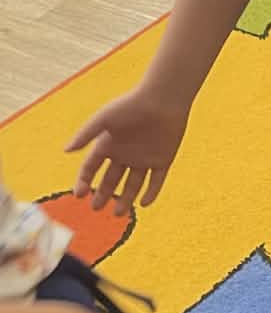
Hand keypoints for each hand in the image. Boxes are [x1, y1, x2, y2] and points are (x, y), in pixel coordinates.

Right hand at [66, 88, 188, 212]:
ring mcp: (144, 158)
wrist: (163, 99)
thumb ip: (86, 135)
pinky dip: (151, 193)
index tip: (80, 194)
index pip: (92, 168)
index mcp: (108, 144)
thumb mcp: (104, 119)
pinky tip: (143, 203)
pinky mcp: (163, 159)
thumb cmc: (131, 105)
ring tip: (118, 213)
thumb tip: (66, 150)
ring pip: (133, 185)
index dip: (84, 181)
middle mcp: (125, 154)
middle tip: (97, 208)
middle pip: (111, 180)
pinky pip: (156, 181)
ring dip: (126, 199)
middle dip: (103, 194)